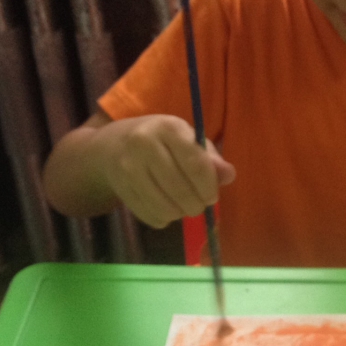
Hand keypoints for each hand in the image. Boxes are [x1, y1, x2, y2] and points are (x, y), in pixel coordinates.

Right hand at [95, 115, 235, 227]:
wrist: (115, 144)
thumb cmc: (162, 141)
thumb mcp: (188, 139)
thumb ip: (210, 158)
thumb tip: (229, 175)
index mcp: (167, 127)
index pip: (195, 164)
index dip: (208, 186)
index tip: (212, 196)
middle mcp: (143, 144)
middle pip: (180, 189)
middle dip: (196, 204)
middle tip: (200, 204)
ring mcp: (128, 168)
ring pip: (165, 207)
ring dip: (181, 213)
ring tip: (184, 206)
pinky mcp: (120, 189)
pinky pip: (150, 216)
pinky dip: (164, 218)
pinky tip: (166, 207)